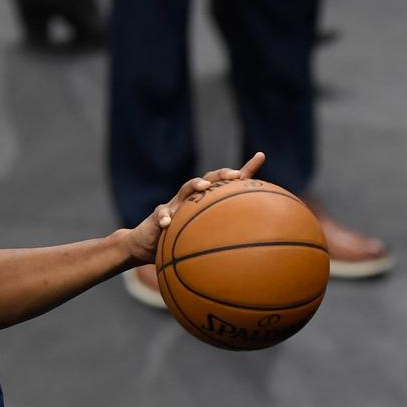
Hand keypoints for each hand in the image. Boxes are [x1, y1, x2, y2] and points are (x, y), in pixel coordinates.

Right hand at [120, 152, 265, 263]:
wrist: (146, 244)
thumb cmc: (176, 240)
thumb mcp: (200, 240)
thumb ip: (220, 240)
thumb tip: (250, 250)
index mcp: (204, 203)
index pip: (226, 184)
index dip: (243, 170)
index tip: (261, 157)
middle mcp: (191, 200)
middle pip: (208, 179)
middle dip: (222, 174)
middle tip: (236, 176)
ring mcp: (174, 205)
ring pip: (185, 189)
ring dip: (195, 185)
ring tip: (204, 186)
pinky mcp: (158, 216)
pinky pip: (161, 214)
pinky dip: (165, 217)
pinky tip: (168, 223)